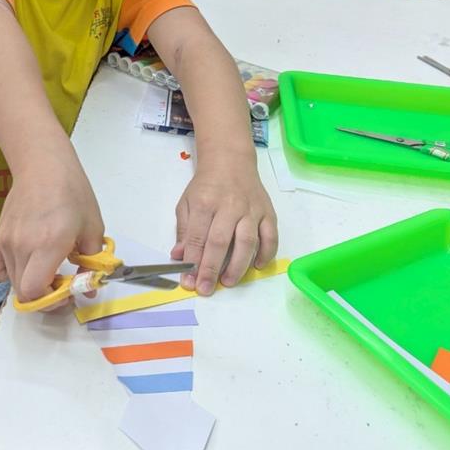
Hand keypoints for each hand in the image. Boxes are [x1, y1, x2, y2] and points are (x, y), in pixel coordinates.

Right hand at [0, 154, 104, 303]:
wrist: (42, 166)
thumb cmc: (73, 192)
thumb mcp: (92, 228)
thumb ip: (91, 262)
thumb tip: (88, 290)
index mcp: (49, 244)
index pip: (35, 291)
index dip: (51, 302)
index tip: (67, 294)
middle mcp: (23, 246)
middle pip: (23, 292)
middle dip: (44, 297)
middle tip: (60, 285)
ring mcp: (5, 241)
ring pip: (11, 282)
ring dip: (29, 284)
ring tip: (45, 270)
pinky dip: (5, 274)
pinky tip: (22, 264)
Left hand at [171, 151, 276, 295]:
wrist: (230, 161)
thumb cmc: (206, 186)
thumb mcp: (186, 202)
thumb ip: (184, 230)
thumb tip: (179, 256)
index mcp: (205, 202)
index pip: (197, 237)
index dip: (192, 262)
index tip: (189, 282)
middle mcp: (230, 206)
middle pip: (221, 241)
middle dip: (212, 268)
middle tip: (206, 289)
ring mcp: (251, 209)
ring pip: (247, 241)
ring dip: (238, 265)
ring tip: (228, 282)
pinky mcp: (268, 212)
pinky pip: (271, 235)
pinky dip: (267, 253)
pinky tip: (257, 266)